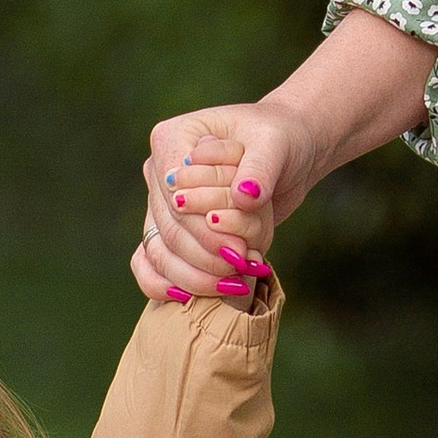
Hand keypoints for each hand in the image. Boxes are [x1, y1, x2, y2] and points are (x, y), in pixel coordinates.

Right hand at [133, 101, 293, 303]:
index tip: (238, 249)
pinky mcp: (173, 230)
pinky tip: (188, 299)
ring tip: (232, 286)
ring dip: (193, 275)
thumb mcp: (276, 144)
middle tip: (241, 268)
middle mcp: (158, 173)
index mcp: (172, 138)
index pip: (175, 194)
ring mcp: (161, 204)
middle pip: (168, 228)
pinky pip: (150, 264)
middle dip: (205, 254)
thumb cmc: (281, 139)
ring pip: (159, 252)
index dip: (202, 227)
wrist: (287, 155)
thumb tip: (244, 197)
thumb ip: (260, 168)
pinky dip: (166, 285)